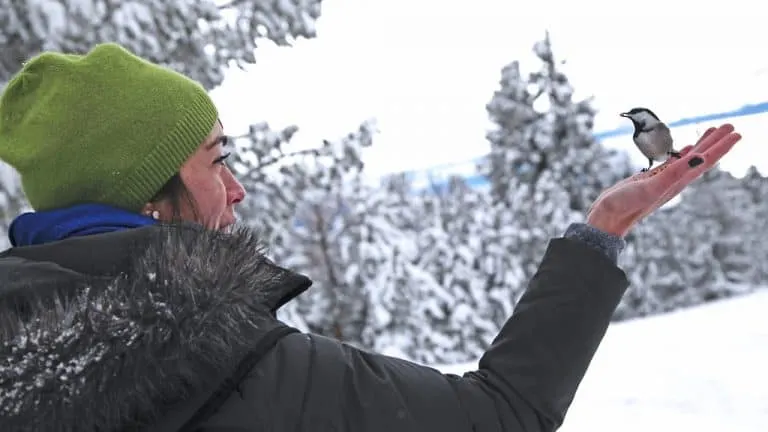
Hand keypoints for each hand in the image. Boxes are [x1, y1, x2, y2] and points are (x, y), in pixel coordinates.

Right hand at [586, 123, 741, 236]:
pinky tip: (688, 149)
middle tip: (730, 125)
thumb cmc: (625, 205)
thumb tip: (698, 159)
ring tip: (713, 130)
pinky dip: (684, 153)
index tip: (736, 132)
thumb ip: (673, 174)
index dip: (721, 147)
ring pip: (689, 158)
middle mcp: (675, 180)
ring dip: (703, 145)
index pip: (704, 161)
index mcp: (677, 182)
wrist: (608, 218)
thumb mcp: (650, 188)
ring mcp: (665, 179)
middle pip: (701, 157)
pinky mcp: (652, 178)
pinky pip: (674, 162)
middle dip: (716, 141)